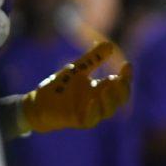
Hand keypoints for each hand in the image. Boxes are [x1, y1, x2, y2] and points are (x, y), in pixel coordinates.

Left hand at [18, 38, 132, 134]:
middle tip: (119, 79)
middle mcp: (99, 101)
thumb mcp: (78, 69)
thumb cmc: (59, 87)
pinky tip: (91, 101)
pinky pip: (91, 120)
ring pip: (108, 110)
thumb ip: (94, 59)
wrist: (38, 103)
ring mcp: (90, 112)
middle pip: (120, 99)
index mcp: (101, 88)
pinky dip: (93, 111)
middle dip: (123, 89)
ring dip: (110, 100)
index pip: (121, 85)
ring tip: (106, 88)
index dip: (127, 76)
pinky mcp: (78, 120)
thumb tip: (110, 45)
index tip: (126, 65)